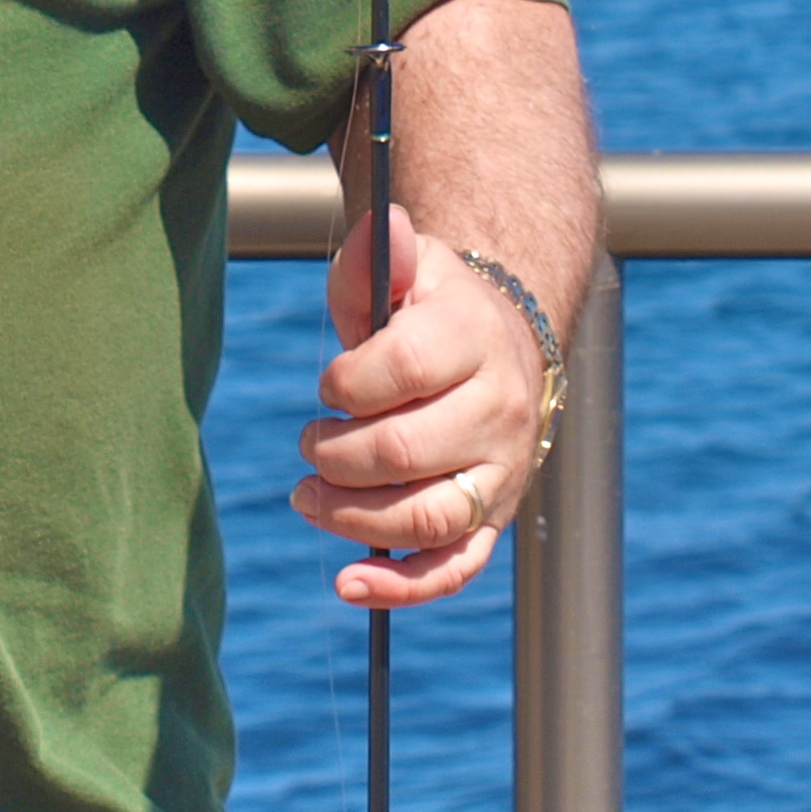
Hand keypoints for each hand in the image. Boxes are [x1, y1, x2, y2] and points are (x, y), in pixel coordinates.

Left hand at [291, 203, 549, 608]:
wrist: (498, 342)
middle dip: (336, 454)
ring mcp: (502, 472)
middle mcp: (501, 411)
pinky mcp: (494, 519)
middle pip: (406, 451)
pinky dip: (401, 589)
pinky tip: (349, 586)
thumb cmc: (427, 308)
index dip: (346, 383)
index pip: (404, 370)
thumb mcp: (403, 271)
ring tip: (308, 495)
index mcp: (475, 340)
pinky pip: (455, 569)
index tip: (327, 384)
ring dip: (352, 517)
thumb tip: (383, 222)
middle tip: (310, 442)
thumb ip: (377, 258)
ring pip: (426, 518)